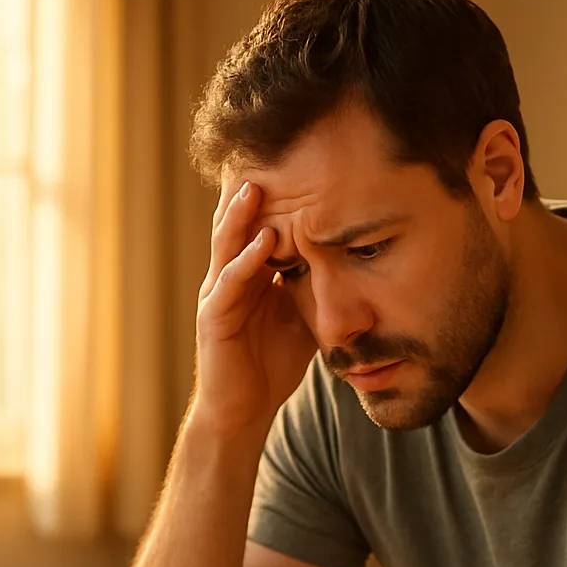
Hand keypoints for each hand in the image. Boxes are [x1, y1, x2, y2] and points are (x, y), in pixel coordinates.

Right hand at [192, 180, 317, 438]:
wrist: (245, 410)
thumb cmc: (272, 363)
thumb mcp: (303, 315)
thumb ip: (316, 286)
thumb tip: (352, 263)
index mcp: (251, 273)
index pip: (261, 225)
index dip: (275, 199)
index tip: (296, 167)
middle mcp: (230, 276)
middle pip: (239, 225)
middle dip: (252, 193)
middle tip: (269, 157)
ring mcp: (218, 294)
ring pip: (227, 245)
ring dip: (241, 217)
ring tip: (256, 187)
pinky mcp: (213, 317)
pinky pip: (229, 283)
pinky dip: (244, 261)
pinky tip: (262, 243)